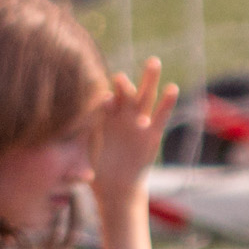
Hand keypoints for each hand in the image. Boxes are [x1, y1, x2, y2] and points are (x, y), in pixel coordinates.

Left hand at [89, 57, 179, 216]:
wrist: (115, 186)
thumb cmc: (95, 170)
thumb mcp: (84, 159)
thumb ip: (81, 155)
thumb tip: (76, 163)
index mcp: (103, 116)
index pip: (103, 104)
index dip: (103, 102)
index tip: (102, 101)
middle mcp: (121, 115)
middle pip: (124, 93)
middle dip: (123, 83)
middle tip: (119, 77)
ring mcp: (138, 122)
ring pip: (144, 96)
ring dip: (149, 79)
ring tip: (153, 62)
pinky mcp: (153, 133)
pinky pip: (161, 116)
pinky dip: (167, 102)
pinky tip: (172, 88)